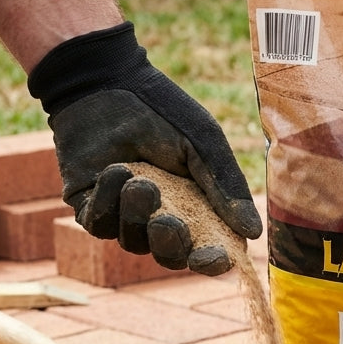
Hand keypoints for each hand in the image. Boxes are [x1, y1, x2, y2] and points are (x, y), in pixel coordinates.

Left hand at [28, 22, 261, 274]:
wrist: (105, 83)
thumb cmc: (163, 111)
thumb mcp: (204, 145)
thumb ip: (226, 187)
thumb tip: (252, 233)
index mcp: (197, 206)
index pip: (208, 247)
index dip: (212, 260)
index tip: (214, 259)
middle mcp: (162, 216)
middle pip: (170, 257)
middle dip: (171, 244)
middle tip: (168, 221)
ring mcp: (125, 215)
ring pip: (133, 242)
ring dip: (137, 214)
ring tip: (138, 179)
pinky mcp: (90, 207)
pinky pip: (100, 225)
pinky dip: (110, 201)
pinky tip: (117, 169)